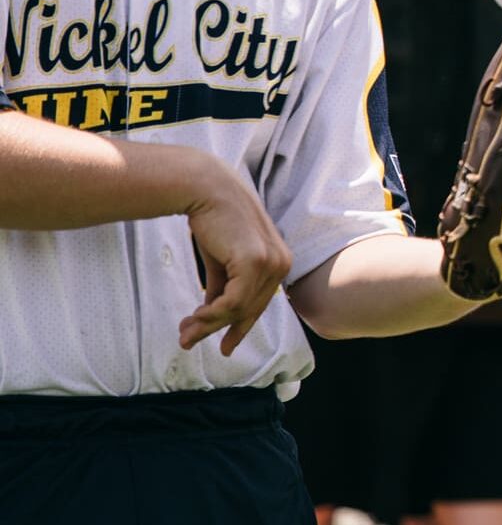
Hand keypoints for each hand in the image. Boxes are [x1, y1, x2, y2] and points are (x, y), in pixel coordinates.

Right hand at [177, 156, 292, 355]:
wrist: (207, 190)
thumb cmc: (214, 221)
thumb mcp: (221, 260)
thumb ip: (222, 287)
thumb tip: (211, 315)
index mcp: (279, 262)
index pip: (259, 303)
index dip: (240, 327)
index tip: (225, 348)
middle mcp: (282, 264)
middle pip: (248, 309)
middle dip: (216, 329)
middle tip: (187, 341)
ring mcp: (272, 263)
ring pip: (238, 309)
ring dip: (207, 325)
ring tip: (183, 334)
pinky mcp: (255, 262)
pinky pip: (233, 301)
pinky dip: (212, 314)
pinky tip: (193, 318)